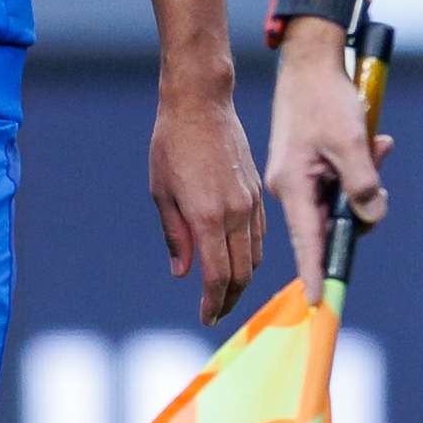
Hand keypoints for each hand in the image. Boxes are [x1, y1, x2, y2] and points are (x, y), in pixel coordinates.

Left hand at [151, 79, 266, 325]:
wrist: (201, 103)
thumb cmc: (172, 145)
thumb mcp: (162, 192)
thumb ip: (175, 235)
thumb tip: (183, 272)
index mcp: (208, 217)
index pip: (217, 276)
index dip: (213, 303)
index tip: (206, 318)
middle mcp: (235, 213)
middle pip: (242, 273)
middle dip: (230, 299)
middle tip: (215, 312)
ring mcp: (251, 202)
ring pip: (256, 255)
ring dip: (243, 279)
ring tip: (226, 292)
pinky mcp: (257, 191)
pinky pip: (260, 234)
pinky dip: (252, 254)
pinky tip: (238, 259)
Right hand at [262, 22, 387, 298]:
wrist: (310, 64)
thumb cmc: (325, 100)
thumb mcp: (350, 142)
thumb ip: (362, 184)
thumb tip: (370, 217)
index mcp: (293, 187)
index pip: (307, 242)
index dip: (316, 273)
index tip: (320, 303)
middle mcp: (292, 188)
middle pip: (331, 222)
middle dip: (360, 207)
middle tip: (376, 176)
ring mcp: (301, 178)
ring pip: (339, 200)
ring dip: (364, 181)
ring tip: (377, 146)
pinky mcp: (310, 167)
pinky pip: (339, 181)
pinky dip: (359, 168)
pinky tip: (374, 142)